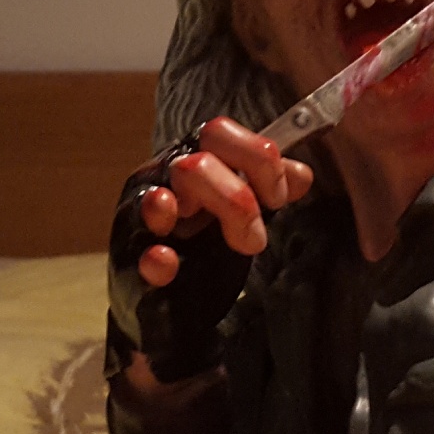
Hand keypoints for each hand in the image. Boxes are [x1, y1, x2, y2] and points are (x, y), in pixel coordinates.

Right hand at [134, 116, 313, 286]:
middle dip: (236, 200)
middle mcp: (163, 181)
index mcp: (195, 162)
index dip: (256, 158)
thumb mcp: (243, 211)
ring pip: (157, 199)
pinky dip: (154, 259)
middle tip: (253, 241)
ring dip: (188, 210)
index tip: (277, 199)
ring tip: (202, 224)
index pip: (219, 133)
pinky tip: (166, 261)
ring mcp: (142, 220)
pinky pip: (138, 254)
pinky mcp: (132, 262)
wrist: (171, 301)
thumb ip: (269, 189)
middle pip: (195, 166)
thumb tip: (301, 174)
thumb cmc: (206, 244)